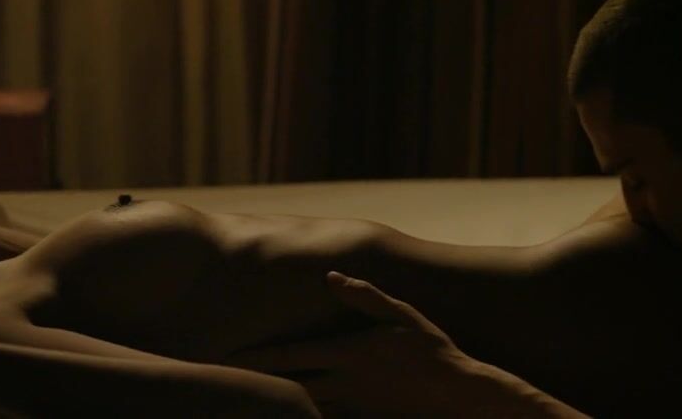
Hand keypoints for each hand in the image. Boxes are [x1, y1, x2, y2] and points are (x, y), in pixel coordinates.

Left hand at [227, 271, 482, 416]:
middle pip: (287, 385)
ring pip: (301, 405)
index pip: (290, 357)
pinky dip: (302, 415)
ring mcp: (351, 405)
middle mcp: (344, 382)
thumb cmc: (432, 349)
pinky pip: (324, 418)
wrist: (461, 395)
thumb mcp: (402, 315)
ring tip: (242, 396)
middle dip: (253, 383)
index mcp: (347, 352)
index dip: (255, 357)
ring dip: (273, 401)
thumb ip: (366, 296)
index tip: (225, 356)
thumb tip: (332, 277)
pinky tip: (285, 411)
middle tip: (220, 377)